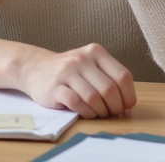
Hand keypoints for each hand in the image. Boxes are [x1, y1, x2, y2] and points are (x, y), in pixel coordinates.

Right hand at [17, 43, 137, 117]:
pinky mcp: (55, 86)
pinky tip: (86, 112)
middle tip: (111, 113)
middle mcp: (82, 59)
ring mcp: (67, 72)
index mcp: (96, 52)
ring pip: (93, 98)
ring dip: (100, 112)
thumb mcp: (91, 67)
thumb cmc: (70, 72)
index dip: (128, 96)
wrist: (35, 68)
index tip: (126, 107)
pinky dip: (86, 112)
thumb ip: (111, 82)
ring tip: (98, 113)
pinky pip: (77, 103)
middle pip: (109, 89)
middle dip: (114, 107)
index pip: (123, 76)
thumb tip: (128, 109)